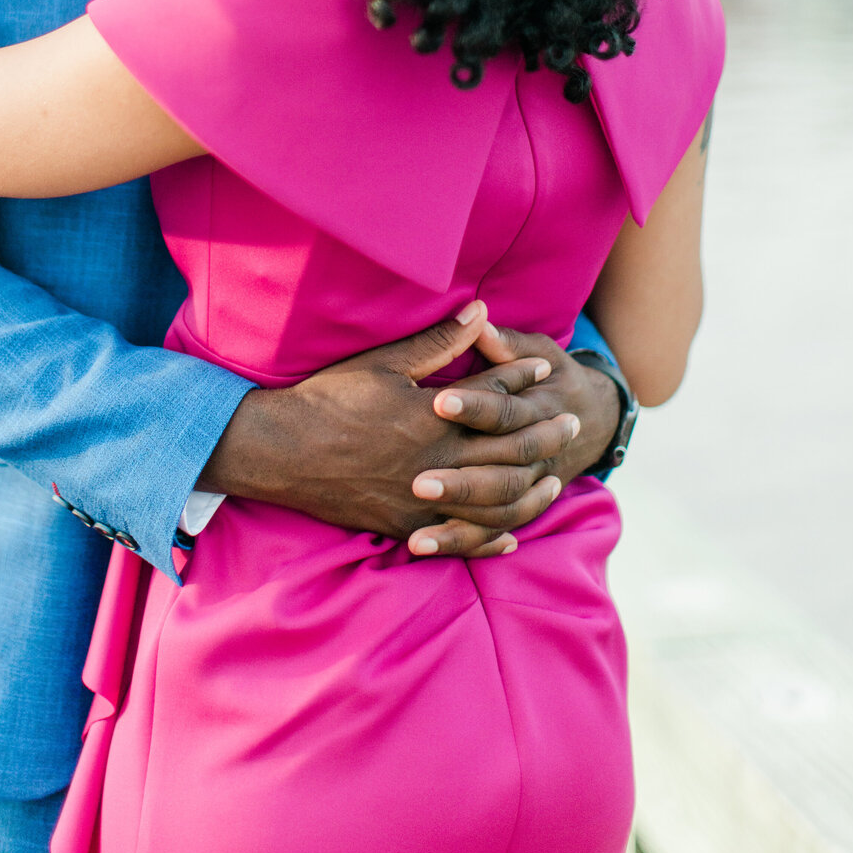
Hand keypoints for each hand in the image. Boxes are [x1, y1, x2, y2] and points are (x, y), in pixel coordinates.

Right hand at [198, 303, 581, 553]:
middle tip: (573, 423)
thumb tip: (480, 311)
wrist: (279, 452)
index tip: (547, 366)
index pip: (493, 396)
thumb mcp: (383, 363)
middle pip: (507, 450)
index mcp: (433, 417)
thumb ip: (438, 342)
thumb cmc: (328, 399)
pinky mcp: (405, 526)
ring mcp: (423, 500)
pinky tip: (510, 537)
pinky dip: (490, 539)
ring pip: (494, 502)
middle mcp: (437, 462)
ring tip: (555, 479)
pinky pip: (459, 540)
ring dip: (530, 490)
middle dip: (544, 434)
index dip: (523, 378)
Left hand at [405, 323, 620, 557]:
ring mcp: (533, 485)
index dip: (475, 405)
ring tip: (414, 515)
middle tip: (417, 479)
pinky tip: (421, 544)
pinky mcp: (519, 506)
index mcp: (543, 407)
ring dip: (458, 515)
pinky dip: (461, 542)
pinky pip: (492, 531)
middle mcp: (541, 453)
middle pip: (503, 470)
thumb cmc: (553, 377)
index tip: (436, 402)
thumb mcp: (540, 352)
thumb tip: (478, 319)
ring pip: (500, 508)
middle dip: (461, 477)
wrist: (595, 419)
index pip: (507, 410)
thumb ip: (508, 344)